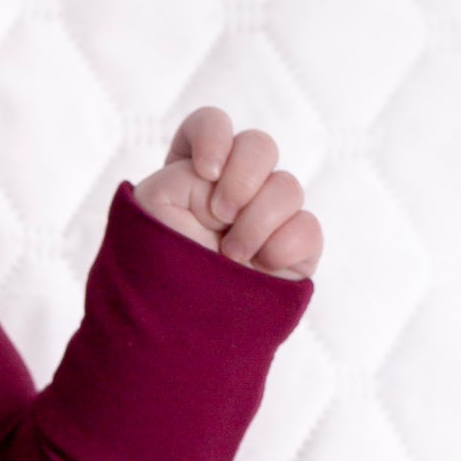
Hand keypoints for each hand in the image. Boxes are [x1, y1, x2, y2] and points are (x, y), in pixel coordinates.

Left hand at [133, 109, 321, 278]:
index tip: (205, 169)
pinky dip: (283, 245)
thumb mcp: (152, 209)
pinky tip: (260, 265)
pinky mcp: (294, 252)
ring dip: (257, 221)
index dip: (213, 135)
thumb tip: (233, 180)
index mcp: (193, 175)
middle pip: (260, 144)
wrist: (175, 334)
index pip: (210, 125)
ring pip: (288, 186)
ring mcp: (267, 220)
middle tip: (220, 213)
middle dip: (245, 174)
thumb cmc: (155, 270)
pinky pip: (307, 228)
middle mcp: (232, 191)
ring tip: (231, 255)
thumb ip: (188, 172)